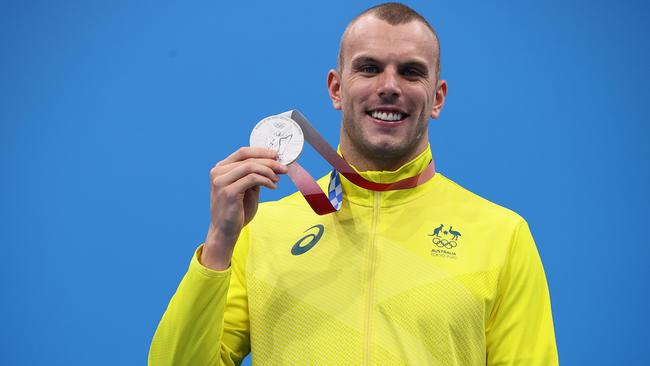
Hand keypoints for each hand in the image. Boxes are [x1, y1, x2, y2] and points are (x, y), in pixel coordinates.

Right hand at [201, 147, 287, 269]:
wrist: (225, 231)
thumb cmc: (237, 210)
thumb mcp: (246, 188)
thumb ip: (254, 175)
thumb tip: (273, 162)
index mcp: (220, 169)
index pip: (243, 152)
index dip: (261, 151)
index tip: (276, 155)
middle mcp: (218, 173)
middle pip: (248, 158)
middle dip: (269, 162)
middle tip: (283, 168)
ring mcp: (221, 182)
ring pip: (251, 166)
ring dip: (269, 171)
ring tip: (277, 180)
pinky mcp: (228, 192)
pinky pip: (252, 179)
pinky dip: (266, 180)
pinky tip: (273, 187)